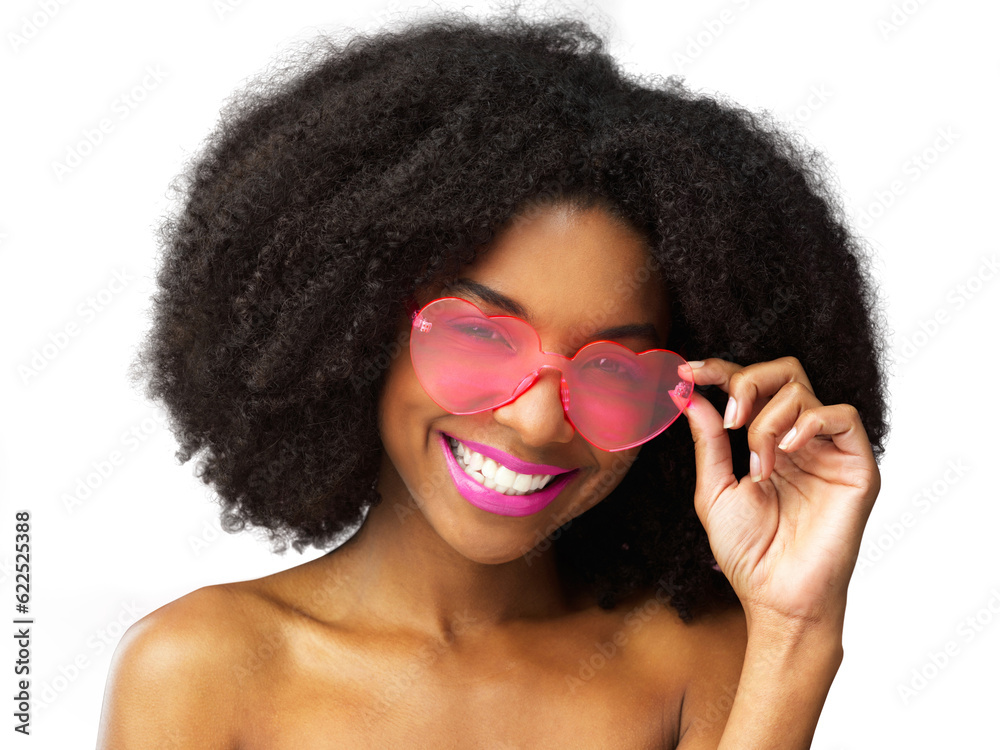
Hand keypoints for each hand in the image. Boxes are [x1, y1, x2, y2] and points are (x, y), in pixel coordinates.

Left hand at [681, 357, 880, 628]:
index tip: (686, 372)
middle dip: (748, 382)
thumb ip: (709, 441)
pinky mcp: (857, 466)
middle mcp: (801, 440)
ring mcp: (830, 451)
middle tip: (731, 418)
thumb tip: (689, 394)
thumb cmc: (748, 553)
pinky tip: (785, 452)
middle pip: (784, 373)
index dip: (720, 371)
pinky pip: (842, 416)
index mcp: (768, 442)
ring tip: (758, 466)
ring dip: (768, 421)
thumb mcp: (714, 489)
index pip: (751, 386)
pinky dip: (808, 422)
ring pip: (803, 391)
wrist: (777, 597)